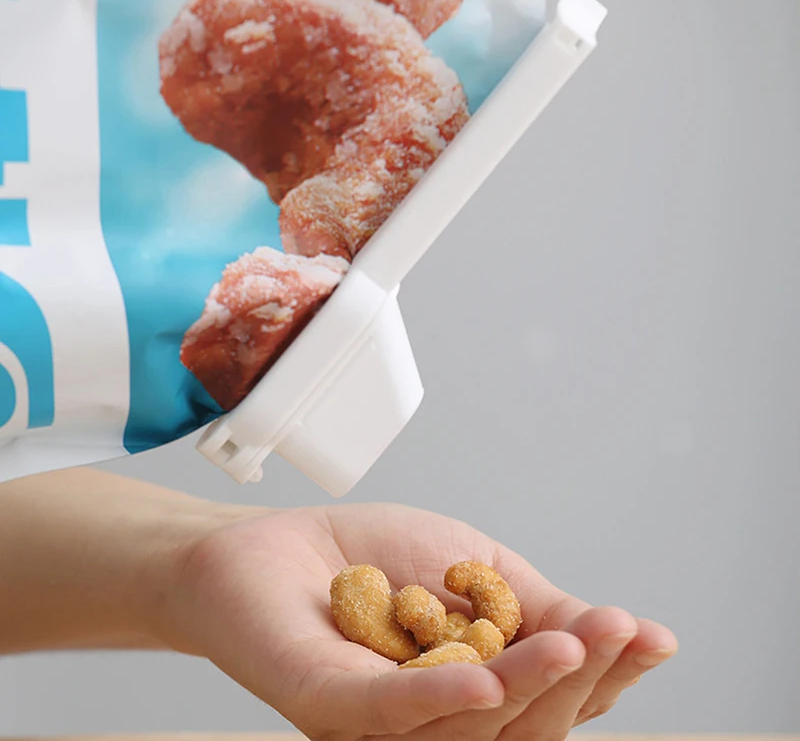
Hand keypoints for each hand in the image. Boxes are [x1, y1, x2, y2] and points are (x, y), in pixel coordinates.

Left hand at [165, 503, 677, 739]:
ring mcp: (379, 722)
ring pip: (470, 729)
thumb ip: (535, 607)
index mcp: (473, 691)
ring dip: (528, 688)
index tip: (651, 637)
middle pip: (520, 727)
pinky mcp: (327, 705)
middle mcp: (433, 722)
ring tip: (576, 646)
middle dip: (576, 683)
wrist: (280, 541)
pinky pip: (388, 714)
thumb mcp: (476, 568)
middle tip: (618, 634)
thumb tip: (620, 632)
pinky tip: (484, 682)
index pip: (550, 698)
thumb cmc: (376, 557)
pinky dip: (439, 702)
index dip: (605, 674)